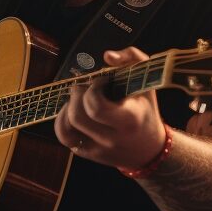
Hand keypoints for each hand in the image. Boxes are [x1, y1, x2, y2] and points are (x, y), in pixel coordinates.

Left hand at [53, 48, 164, 169]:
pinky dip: (62, 120)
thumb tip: (107, 56)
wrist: (149, 148)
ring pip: (67, 127)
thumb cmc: (145, 109)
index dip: (92, 88)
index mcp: (129, 120)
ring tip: (79, 98)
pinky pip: (64, 137)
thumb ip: (131, 57)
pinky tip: (72, 111)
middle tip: (85, 87)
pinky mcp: (88, 154)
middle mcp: (113, 138)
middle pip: (77, 116)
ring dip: (67, 107)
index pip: (96, 107)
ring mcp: (99, 149)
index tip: (101, 81)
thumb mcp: (147, 80)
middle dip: (76, 95)